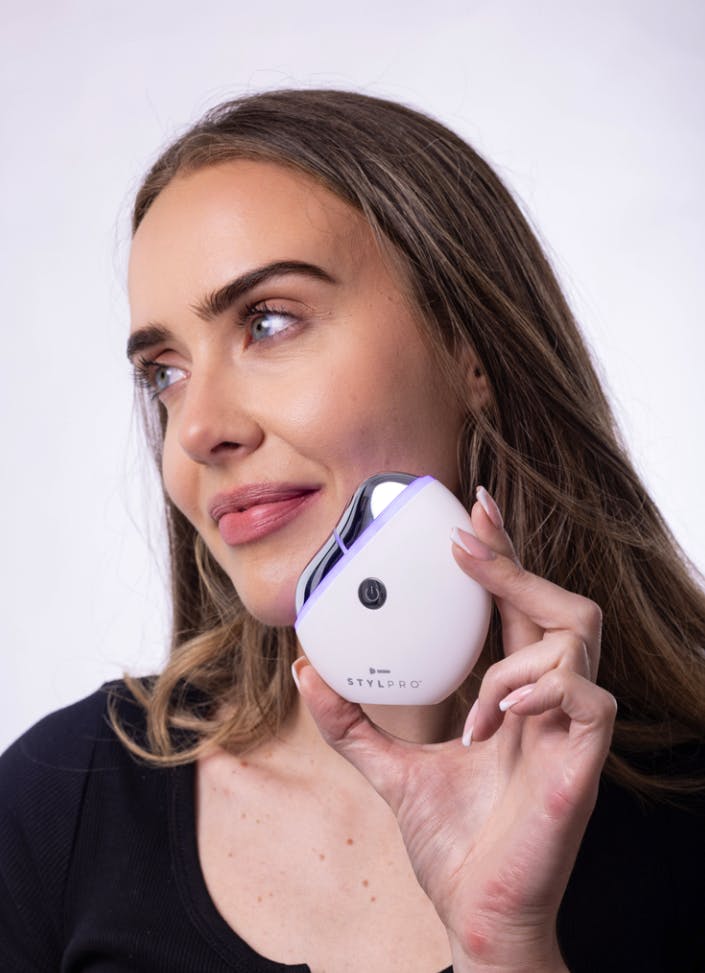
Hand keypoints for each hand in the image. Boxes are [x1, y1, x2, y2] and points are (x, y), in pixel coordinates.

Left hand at [293, 486, 616, 971]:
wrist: (477, 916)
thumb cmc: (454, 845)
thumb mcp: (390, 769)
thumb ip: (351, 723)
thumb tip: (305, 673)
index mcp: (514, 698)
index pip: (517, 609)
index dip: (502, 557)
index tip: (472, 513)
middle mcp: (549, 702)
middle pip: (559, 602)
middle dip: (515, 562)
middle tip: (468, 536)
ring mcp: (571, 729)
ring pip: (578, 635)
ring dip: (516, 649)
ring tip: (480, 700)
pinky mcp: (584, 762)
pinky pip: (590, 695)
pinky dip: (540, 690)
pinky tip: (498, 718)